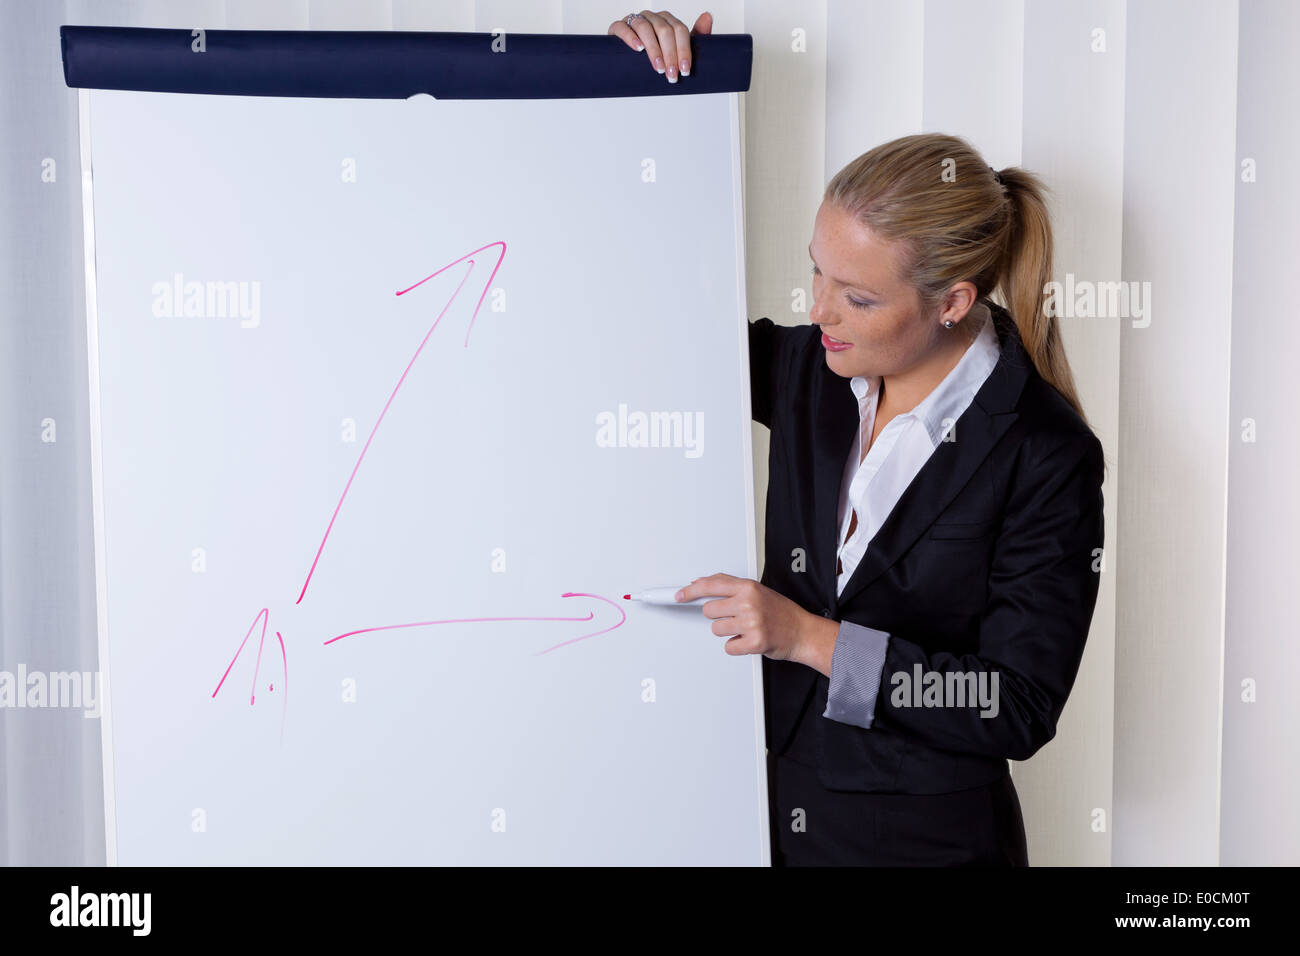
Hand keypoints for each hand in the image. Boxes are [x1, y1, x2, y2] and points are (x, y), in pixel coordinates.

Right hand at [607, 9, 712, 82]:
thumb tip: (708, 16)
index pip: (679, 30)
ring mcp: (635, 20)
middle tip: (671, 74)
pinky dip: (631, 37)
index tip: (684, 70)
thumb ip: (695, 35)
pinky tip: (638, 49)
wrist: (629, 60)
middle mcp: (652, 17)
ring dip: (653, 49)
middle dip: (670, 54)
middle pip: (664, 30)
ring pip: (645, 28)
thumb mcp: (678, 49)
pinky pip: (623, 27)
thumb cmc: (657, 55)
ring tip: (658, 67)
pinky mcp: (618, 27)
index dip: (683, 50)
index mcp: (668, 21)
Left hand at [676, 572, 838, 674]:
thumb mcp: (757, 590)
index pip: (711, 585)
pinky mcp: (753, 643)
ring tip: (745, 628)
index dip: (690, 591)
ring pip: (716, 629)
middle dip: (718, 616)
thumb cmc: (781, 612)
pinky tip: (749, 640)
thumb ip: (729, 585)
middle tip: (734, 617)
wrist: (803, 632)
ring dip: (728, 632)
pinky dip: (736, 646)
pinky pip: (728, 647)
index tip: (678, 595)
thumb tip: (702, 583)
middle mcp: (748, 603)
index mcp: (748, 587)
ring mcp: (751, 623)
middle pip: (708, 610)